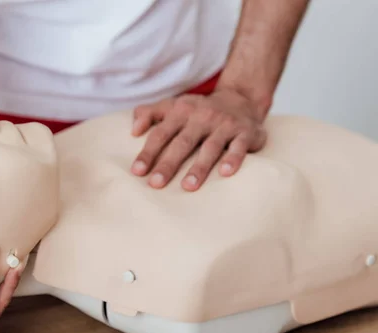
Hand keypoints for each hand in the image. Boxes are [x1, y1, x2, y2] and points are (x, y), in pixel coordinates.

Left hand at [130, 89, 267, 190]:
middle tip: (156, 184)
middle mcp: (201, 116)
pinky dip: (233, 158)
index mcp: (181, 112)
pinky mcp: (245, 132)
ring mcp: (224, 124)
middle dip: (168, 163)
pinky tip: (225, 173)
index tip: (138, 171)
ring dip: (199, 167)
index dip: (148, 152)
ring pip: (210, 147)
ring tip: (188, 186)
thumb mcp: (173, 105)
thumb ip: (149, 114)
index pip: (161, 133)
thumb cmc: (197, 110)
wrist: (240, 98)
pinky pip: (239, 146)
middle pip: (182, 142)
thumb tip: (133, 130)